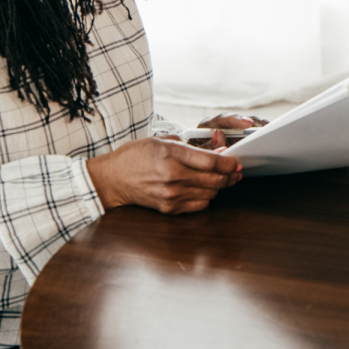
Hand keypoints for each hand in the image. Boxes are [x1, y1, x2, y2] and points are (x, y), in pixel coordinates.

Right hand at [86, 138, 242, 214]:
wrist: (112, 179)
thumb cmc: (135, 156)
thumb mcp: (160, 141)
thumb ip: (189, 146)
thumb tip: (217, 149)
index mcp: (171, 155)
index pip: (211, 162)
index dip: (229, 163)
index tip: (236, 162)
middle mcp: (173, 176)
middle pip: (215, 180)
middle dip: (230, 176)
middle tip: (236, 172)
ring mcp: (172, 194)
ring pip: (210, 194)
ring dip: (220, 187)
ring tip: (223, 180)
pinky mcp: (169, 208)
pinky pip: (199, 205)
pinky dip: (206, 198)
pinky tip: (205, 191)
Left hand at [191, 113, 269, 151]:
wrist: (185, 158)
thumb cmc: (188, 154)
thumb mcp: (193, 152)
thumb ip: (206, 147)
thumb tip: (220, 138)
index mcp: (207, 126)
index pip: (222, 119)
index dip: (235, 120)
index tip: (247, 123)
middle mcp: (221, 125)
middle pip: (239, 120)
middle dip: (254, 123)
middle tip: (266, 128)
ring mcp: (230, 131)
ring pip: (248, 126)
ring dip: (260, 128)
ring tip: (273, 132)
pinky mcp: (238, 138)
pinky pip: (251, 135)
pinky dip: (261, 135)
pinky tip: (272, 138)